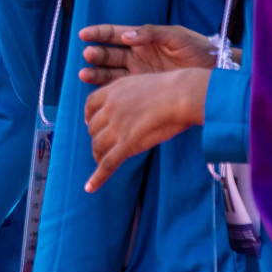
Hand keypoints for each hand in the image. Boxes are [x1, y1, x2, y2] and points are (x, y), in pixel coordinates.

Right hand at [77, 24, 222, 84]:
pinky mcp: (144, 88)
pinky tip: (98, 91)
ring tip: (84, 74)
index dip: (98, 34)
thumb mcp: (175, 36)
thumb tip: (125, 36)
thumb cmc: (198, 48)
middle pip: (109, 54)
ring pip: (111, 72)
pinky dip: (108, 90)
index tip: (83, 35)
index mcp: (142, 38)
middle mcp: (137, 55)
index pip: (114, 34)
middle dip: (96, 54)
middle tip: (88, 55)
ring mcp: (139, 73)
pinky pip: (122, 88)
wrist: (215, 71)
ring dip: (96, 73)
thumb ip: (150, 34)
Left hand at [82, 68, 208, 192]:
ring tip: (102, 161)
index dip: (89, 116)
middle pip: (93, 128)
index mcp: (113, 90)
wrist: (181, 94)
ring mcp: (117, 127)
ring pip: (98, 146)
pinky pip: (108, 163)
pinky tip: (89, 187)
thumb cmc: (173, 89)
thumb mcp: (143, 84)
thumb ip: (132, 95)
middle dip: (97, 137)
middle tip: (105, 144)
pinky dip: (98, 177)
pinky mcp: (127, 144)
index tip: (90, 123)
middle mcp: (110, 108)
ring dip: (99, 155)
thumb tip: (135, 105)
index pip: (90, 104)